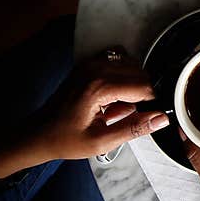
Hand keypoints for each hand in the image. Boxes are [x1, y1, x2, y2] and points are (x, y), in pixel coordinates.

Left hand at [0, 48, 168, 177]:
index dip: (150, 104)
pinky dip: (122, 72)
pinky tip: (114, 91)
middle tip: (125, 115)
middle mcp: (95, 69)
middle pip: (140, 73)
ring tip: (117, 105)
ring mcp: (90, 63)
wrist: (38, 133)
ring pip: (131, 64)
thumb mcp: (102, 142)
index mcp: (99, 88)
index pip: (144, 87)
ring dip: (132, 83)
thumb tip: (161, 119)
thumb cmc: (66, 140)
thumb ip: (134, 128)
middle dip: (141, 94)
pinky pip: (117, 58)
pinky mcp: (87, 63)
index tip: (144, 117)